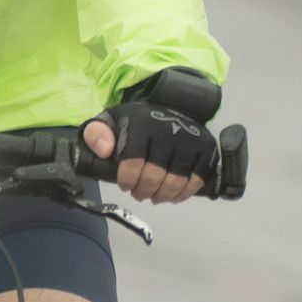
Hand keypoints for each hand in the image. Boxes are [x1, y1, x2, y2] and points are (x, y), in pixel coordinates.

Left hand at [83, 71, 221, 204]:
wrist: (170, 105)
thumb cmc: (136, 120)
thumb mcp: (109, 120)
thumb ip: (96, 134)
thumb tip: (105, 150)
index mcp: (142, 124)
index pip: (133, 163)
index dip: (126, 181)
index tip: (124, 184)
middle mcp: (168, 131)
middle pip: (154, 176)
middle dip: (142, 191)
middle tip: (138, 193)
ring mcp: (190, 141)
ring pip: (175, 182)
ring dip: (161, 196)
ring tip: (154, 196)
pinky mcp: (205, 150)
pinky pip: (196, 180)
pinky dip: (183, 194)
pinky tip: (172, 196)